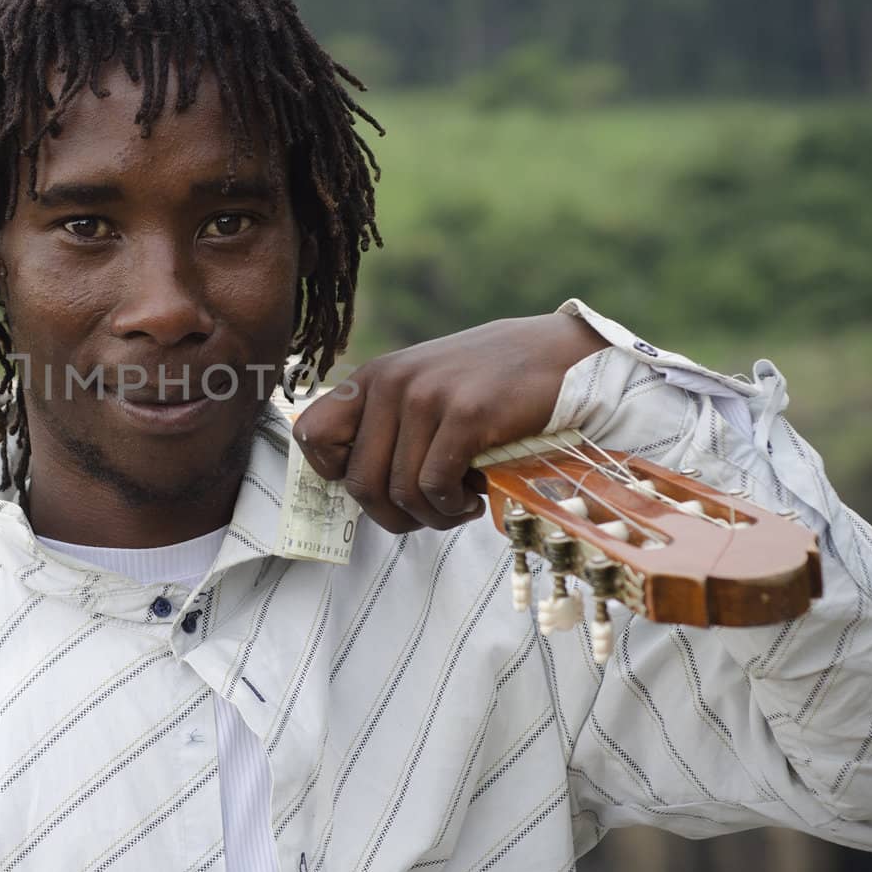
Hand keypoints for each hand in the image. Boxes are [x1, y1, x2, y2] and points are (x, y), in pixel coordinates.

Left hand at [291, 314, 606, 532]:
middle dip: (393, 516)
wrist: (560, 354)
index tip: (379, 484)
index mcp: (372, 379)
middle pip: (358, 483)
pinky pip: (435, 485)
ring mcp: (426, 396)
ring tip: (458, 506)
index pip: (312, 436)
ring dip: (431, 516)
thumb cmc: (491, 385)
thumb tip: (356, 488)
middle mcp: (390, 383)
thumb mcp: (425, 391)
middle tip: (429, 513)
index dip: (336, 475)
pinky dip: (453, 506)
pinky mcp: (465, 414)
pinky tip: (475, 496)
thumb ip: (388, 426)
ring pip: (399, 492)